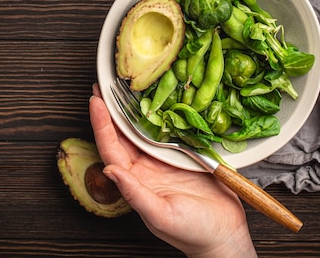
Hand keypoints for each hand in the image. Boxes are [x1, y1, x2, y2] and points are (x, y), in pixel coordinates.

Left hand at [89, 84, 257, 257]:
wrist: (225, 235)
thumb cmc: (192, 232)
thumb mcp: (161, 215)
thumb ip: (135, 194)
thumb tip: (110, 171)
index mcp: (135, 180)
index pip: (111, 148)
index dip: (101, 125)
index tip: (95, 101)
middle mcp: (146, 167)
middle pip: (123, 134)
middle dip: (110, 109)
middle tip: (101, 84)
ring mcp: (165, 159)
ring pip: (143, 128)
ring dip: (132, 108)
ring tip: (122, 86)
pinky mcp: (185, 153)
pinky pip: (169, 129)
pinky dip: (161, 113)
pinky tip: (157, 97)